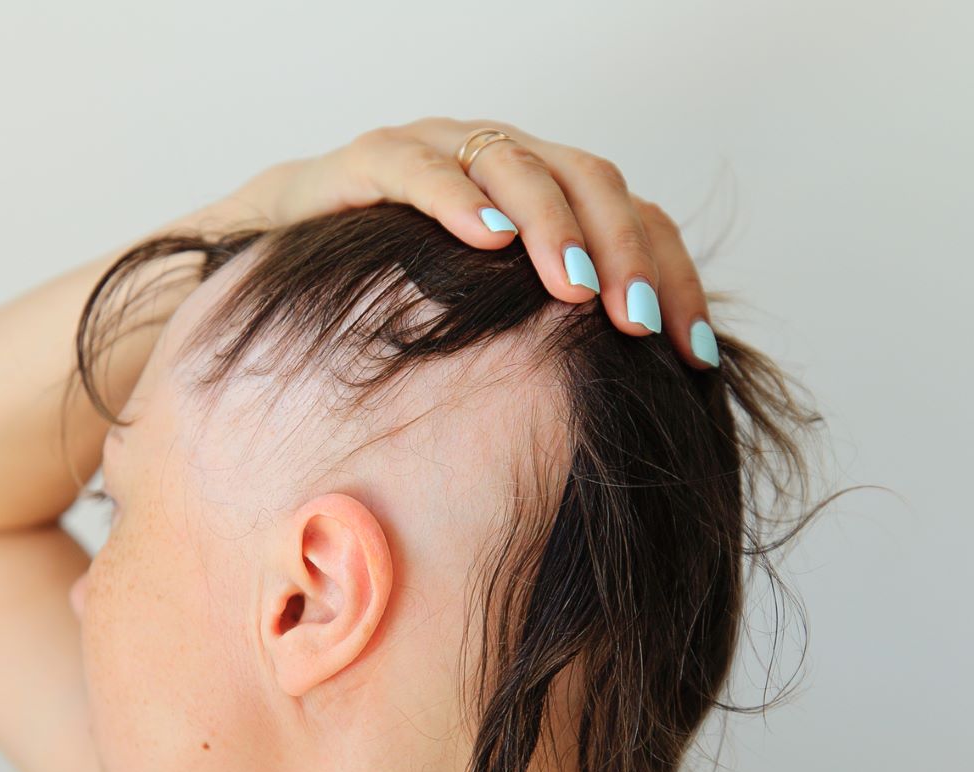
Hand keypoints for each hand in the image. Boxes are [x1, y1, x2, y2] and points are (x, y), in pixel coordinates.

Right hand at [228, 117, 720, 368]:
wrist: (279, 248)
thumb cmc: (392, 293)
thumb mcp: (486, 324)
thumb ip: (549, 348)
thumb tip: (633, 419)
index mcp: (546, 193)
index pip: (636, 217)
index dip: (672, 278)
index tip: (694, 355)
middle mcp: (501, 157)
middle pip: (591, 179)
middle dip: (624, 253)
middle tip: (639, 324)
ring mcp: (439, 149)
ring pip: (517, 164)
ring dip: (554, 227)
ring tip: (578, 289)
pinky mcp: (372, 161)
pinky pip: (420, 168)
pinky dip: (456, 198)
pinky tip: (488, 237)